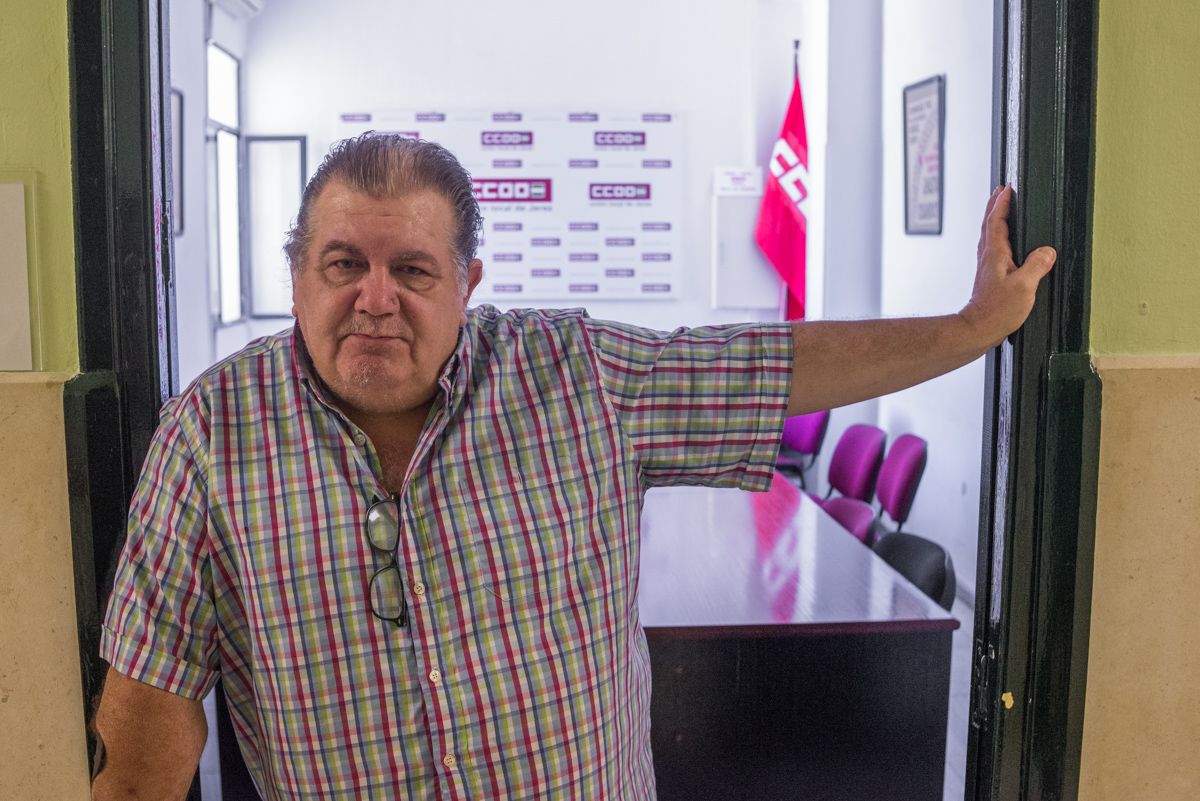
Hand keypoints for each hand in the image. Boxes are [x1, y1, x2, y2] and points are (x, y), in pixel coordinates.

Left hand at [959, 185, 1055, 347]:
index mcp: (995, 254)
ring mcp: (986, 266)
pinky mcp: (988, 276)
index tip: (1007, 188)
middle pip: (989, 224)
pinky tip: (1003, 243)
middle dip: (995, 206)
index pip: (996, 221)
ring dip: (994, 219)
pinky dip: (996, 236)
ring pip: (988, 235)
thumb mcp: (1024, 287)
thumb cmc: (996, 312)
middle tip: (1000, 190)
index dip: (1002, 203)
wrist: (977, 329)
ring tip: (1000, 209)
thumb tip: (1047, 251)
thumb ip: (1036, 266)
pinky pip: (992, 248)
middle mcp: (988, 257)